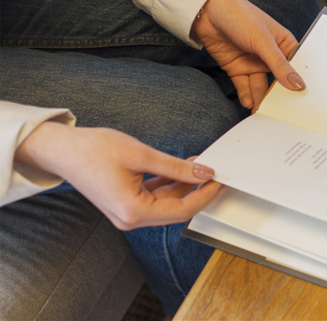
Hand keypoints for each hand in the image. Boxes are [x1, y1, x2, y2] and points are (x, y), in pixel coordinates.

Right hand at [15, 123, 222, 229]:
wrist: (62, 150)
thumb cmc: (93, 150)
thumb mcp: (142, 155)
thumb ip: (176, 167)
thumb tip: (204, 172)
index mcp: (133, 212)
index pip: (182, 210)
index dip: (206, 195)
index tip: (221, 180)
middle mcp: (130, 219)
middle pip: (177, 210)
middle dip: (199, 191)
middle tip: (217, 172)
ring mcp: (127, 213)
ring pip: (168, 203)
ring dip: (186, 185)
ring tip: (201, 165)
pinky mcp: (126, 204)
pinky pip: (156, 197)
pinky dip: (171, 184)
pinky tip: (183, 168)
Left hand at [191, 0, 303, 111]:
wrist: (207, 11)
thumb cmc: (240, 15)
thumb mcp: (263, 41)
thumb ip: (279, 65)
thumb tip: (299, 85)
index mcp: (284, 44)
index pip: (296, 68)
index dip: (300, 83)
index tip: (303, 101)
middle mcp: (270, 55)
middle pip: (279, 81)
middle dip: (280, 96)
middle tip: (282, 113)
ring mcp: (254, 63)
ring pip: (261, 86)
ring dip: (262, 99)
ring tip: (263, 111)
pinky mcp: (237, 69)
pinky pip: (244, 86)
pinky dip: (247, 96)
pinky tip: (249, 103)